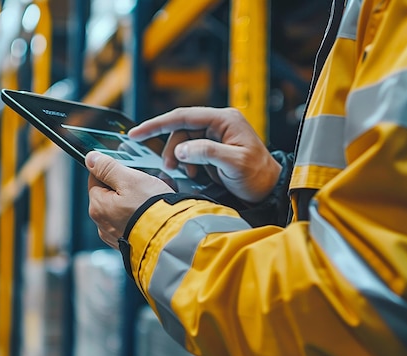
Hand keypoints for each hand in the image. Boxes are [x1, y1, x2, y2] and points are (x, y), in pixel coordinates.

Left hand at [86, 151, 174, 247]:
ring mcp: (114, 235)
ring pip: (119, 209)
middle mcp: (102, 223)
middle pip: (107, 194)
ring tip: (149, 202)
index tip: (128, 172)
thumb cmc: (152, 209)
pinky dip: (137, 217)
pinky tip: (149, 214)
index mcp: (98, 206)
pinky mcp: (127, 242)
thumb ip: (108, 168)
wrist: (172, 237)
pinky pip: (128, 223)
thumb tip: (91, 158)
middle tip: (142, 187)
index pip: (95, 178)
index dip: (112, 171)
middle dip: (123, 188)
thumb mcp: (130, 180)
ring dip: (131, 203)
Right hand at [128, 107, 280, 202]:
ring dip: (179, 157)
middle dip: (171, 147)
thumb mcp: (234, 164)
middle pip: (181, 129)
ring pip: (184, 141)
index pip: (184, 116)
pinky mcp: (214, 148)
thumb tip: (182, 149)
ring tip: (184, 173)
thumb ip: (207, 153)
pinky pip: (191, 151)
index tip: (136, 133)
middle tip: (169, 167)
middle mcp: (219, 123)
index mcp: (224, 119)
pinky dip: (187, 162)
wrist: (269, 189)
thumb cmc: (257, 176)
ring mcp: (216, 135)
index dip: (157, 124)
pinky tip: (193, 174)